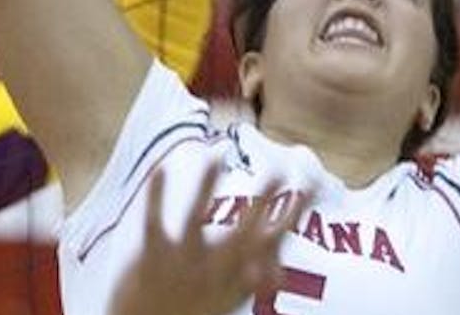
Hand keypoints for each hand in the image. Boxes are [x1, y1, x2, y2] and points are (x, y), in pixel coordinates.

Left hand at [109, 165, 307, 314]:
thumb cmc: (188, 313)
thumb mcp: (224, 303)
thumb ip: (249, 283)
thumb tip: (280, 274)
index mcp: (235, 284)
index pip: (269, 246)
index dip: (289, 218)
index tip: (307, 188)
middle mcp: (213, 273)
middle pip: (242, 233)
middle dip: (264, 200)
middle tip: (281, 170)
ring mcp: (181, 265)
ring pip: (195, 219)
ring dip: (206, 187)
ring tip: (215, 159)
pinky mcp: (152, 258)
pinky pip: (155, 221)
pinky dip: (157, 195)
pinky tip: (161, 169)